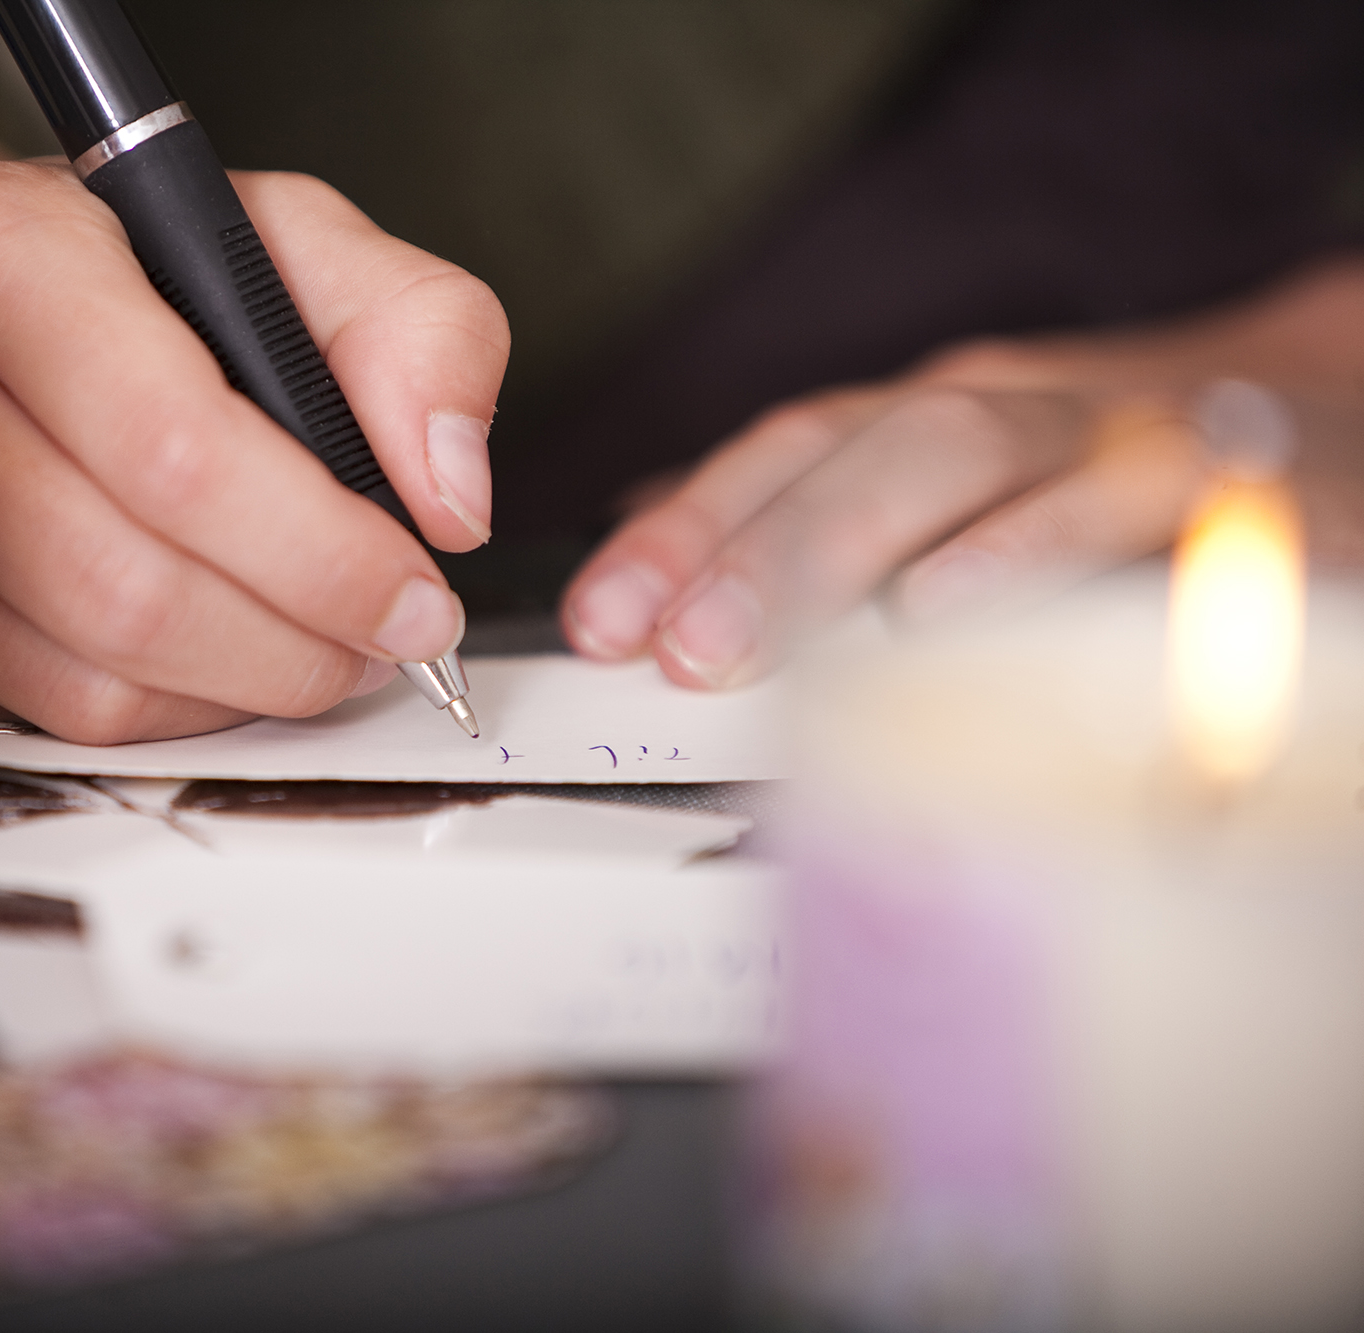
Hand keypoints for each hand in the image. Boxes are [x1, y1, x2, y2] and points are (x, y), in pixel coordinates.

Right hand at [0, 120, 506, 741]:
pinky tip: (197, 653)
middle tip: (378, 643)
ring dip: (232, 695)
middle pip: (123, 592)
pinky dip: (148, 715)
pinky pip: (27, 719)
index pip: (173, 449)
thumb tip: (449, 499)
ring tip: (304, 645)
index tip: (415, 594)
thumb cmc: (143, 274)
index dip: (320, 554)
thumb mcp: (299, 244)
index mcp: (0, 253)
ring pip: (76, 683)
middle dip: (293, 649)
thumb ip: (419, 331)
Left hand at [561, 259, 1363, 686]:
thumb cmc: (1127, 492)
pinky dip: (1036, 555)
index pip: (793, 448)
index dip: (684, 526)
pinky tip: (952, 610)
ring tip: (752, 640)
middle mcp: (1026, 414)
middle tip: (668, 652)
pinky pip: (1135, 515)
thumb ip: (835, 521)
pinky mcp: (1243, 498)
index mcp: (950, 422)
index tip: (596, 621)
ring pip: (976, 455)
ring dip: (847, 545)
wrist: (1356, 420)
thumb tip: (659, 549)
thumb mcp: (975, 497)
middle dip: (751, 547)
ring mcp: (1129, 441)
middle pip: (869, 448)